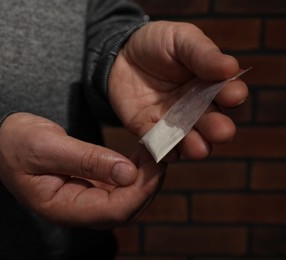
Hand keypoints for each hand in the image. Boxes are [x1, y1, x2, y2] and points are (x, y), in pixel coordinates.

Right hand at [0, 112, 165, 227]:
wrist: (2, 141)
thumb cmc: (17, 143)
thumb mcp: (49, 146)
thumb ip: (87, 160)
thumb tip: (128, 172)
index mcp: (61, 207)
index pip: (111, 211)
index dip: (138, 192)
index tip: (156, 164)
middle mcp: (74, 210)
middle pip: (122, 210)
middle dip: (147, 186)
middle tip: (161, 156)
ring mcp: (81, 201)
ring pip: (122, 201)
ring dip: (143, 180)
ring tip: (154, 154)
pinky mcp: (86, 188)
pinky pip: (115, 188)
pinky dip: (132, 174)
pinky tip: (140, 158)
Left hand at [109, 21, 248, 159]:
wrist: (121, 54)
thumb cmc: (157, 43)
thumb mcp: (180, 39)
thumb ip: (202, 53)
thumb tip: (231, 68)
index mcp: (209, 83)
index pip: (227, 92)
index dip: (232, 95)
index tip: (232, 95)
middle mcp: (195, 107)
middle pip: (211, 122)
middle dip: (218, 129)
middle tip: (221, 132)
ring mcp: (172, 121)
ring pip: (188, 139)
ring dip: (195, 145)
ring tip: (198, 148)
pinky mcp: (148, 129)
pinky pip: (156, 143)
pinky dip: (162, 149)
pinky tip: (167, 152)